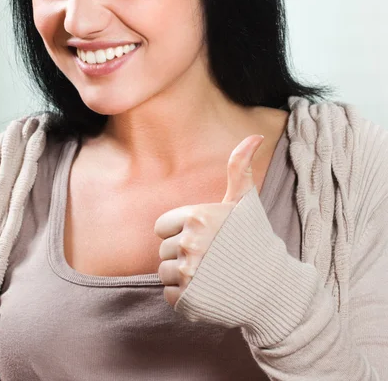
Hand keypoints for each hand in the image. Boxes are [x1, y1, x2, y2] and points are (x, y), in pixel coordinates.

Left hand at [154, 135, 264, 307]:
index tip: (205, 237)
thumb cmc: (255, 240)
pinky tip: (207, 291)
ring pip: (164, 272)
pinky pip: (169, 295)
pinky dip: (184, 297)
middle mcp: (190, 243)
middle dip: (182, 253)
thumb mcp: (245, 202)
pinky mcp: (188, 300)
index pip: (162, 226)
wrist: (273, 288)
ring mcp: (188, 273)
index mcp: (197, 216)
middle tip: (211, 258)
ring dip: (182, 276)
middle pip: (163, 250)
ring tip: (209, 274)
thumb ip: (239, 167)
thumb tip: (255, 135)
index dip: (180, 231)